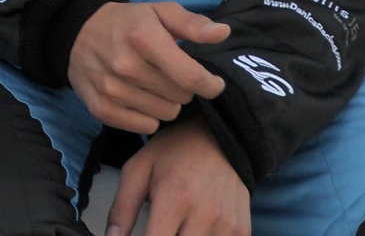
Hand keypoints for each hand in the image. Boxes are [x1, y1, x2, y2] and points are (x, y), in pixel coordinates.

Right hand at [68, 1, 228, 131]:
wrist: (76, 32)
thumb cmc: (126, 23)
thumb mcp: (158, 13)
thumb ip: (192, 24)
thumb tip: (223, 33)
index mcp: (143, 38)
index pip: (192, 78)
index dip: (210, 84)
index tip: (210, 81)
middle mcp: (125, 65)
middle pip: (181, 98)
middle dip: (181, 87)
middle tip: (166, 72)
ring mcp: (111, 90)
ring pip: (166, 114)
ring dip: (165, 101)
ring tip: (150, 83)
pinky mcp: (102, 109)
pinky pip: (147, 126)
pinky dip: (147, 114)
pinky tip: (136, 96)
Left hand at [107, 116, 249, 235]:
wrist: (216, 138)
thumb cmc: (171, 152)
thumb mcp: (137, 170)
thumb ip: (122, 209)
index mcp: (174, 198)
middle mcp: (205, 215)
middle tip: (157, 227)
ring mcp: (228, 226)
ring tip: (174, 226)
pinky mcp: (242, 231)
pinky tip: (191, 228)